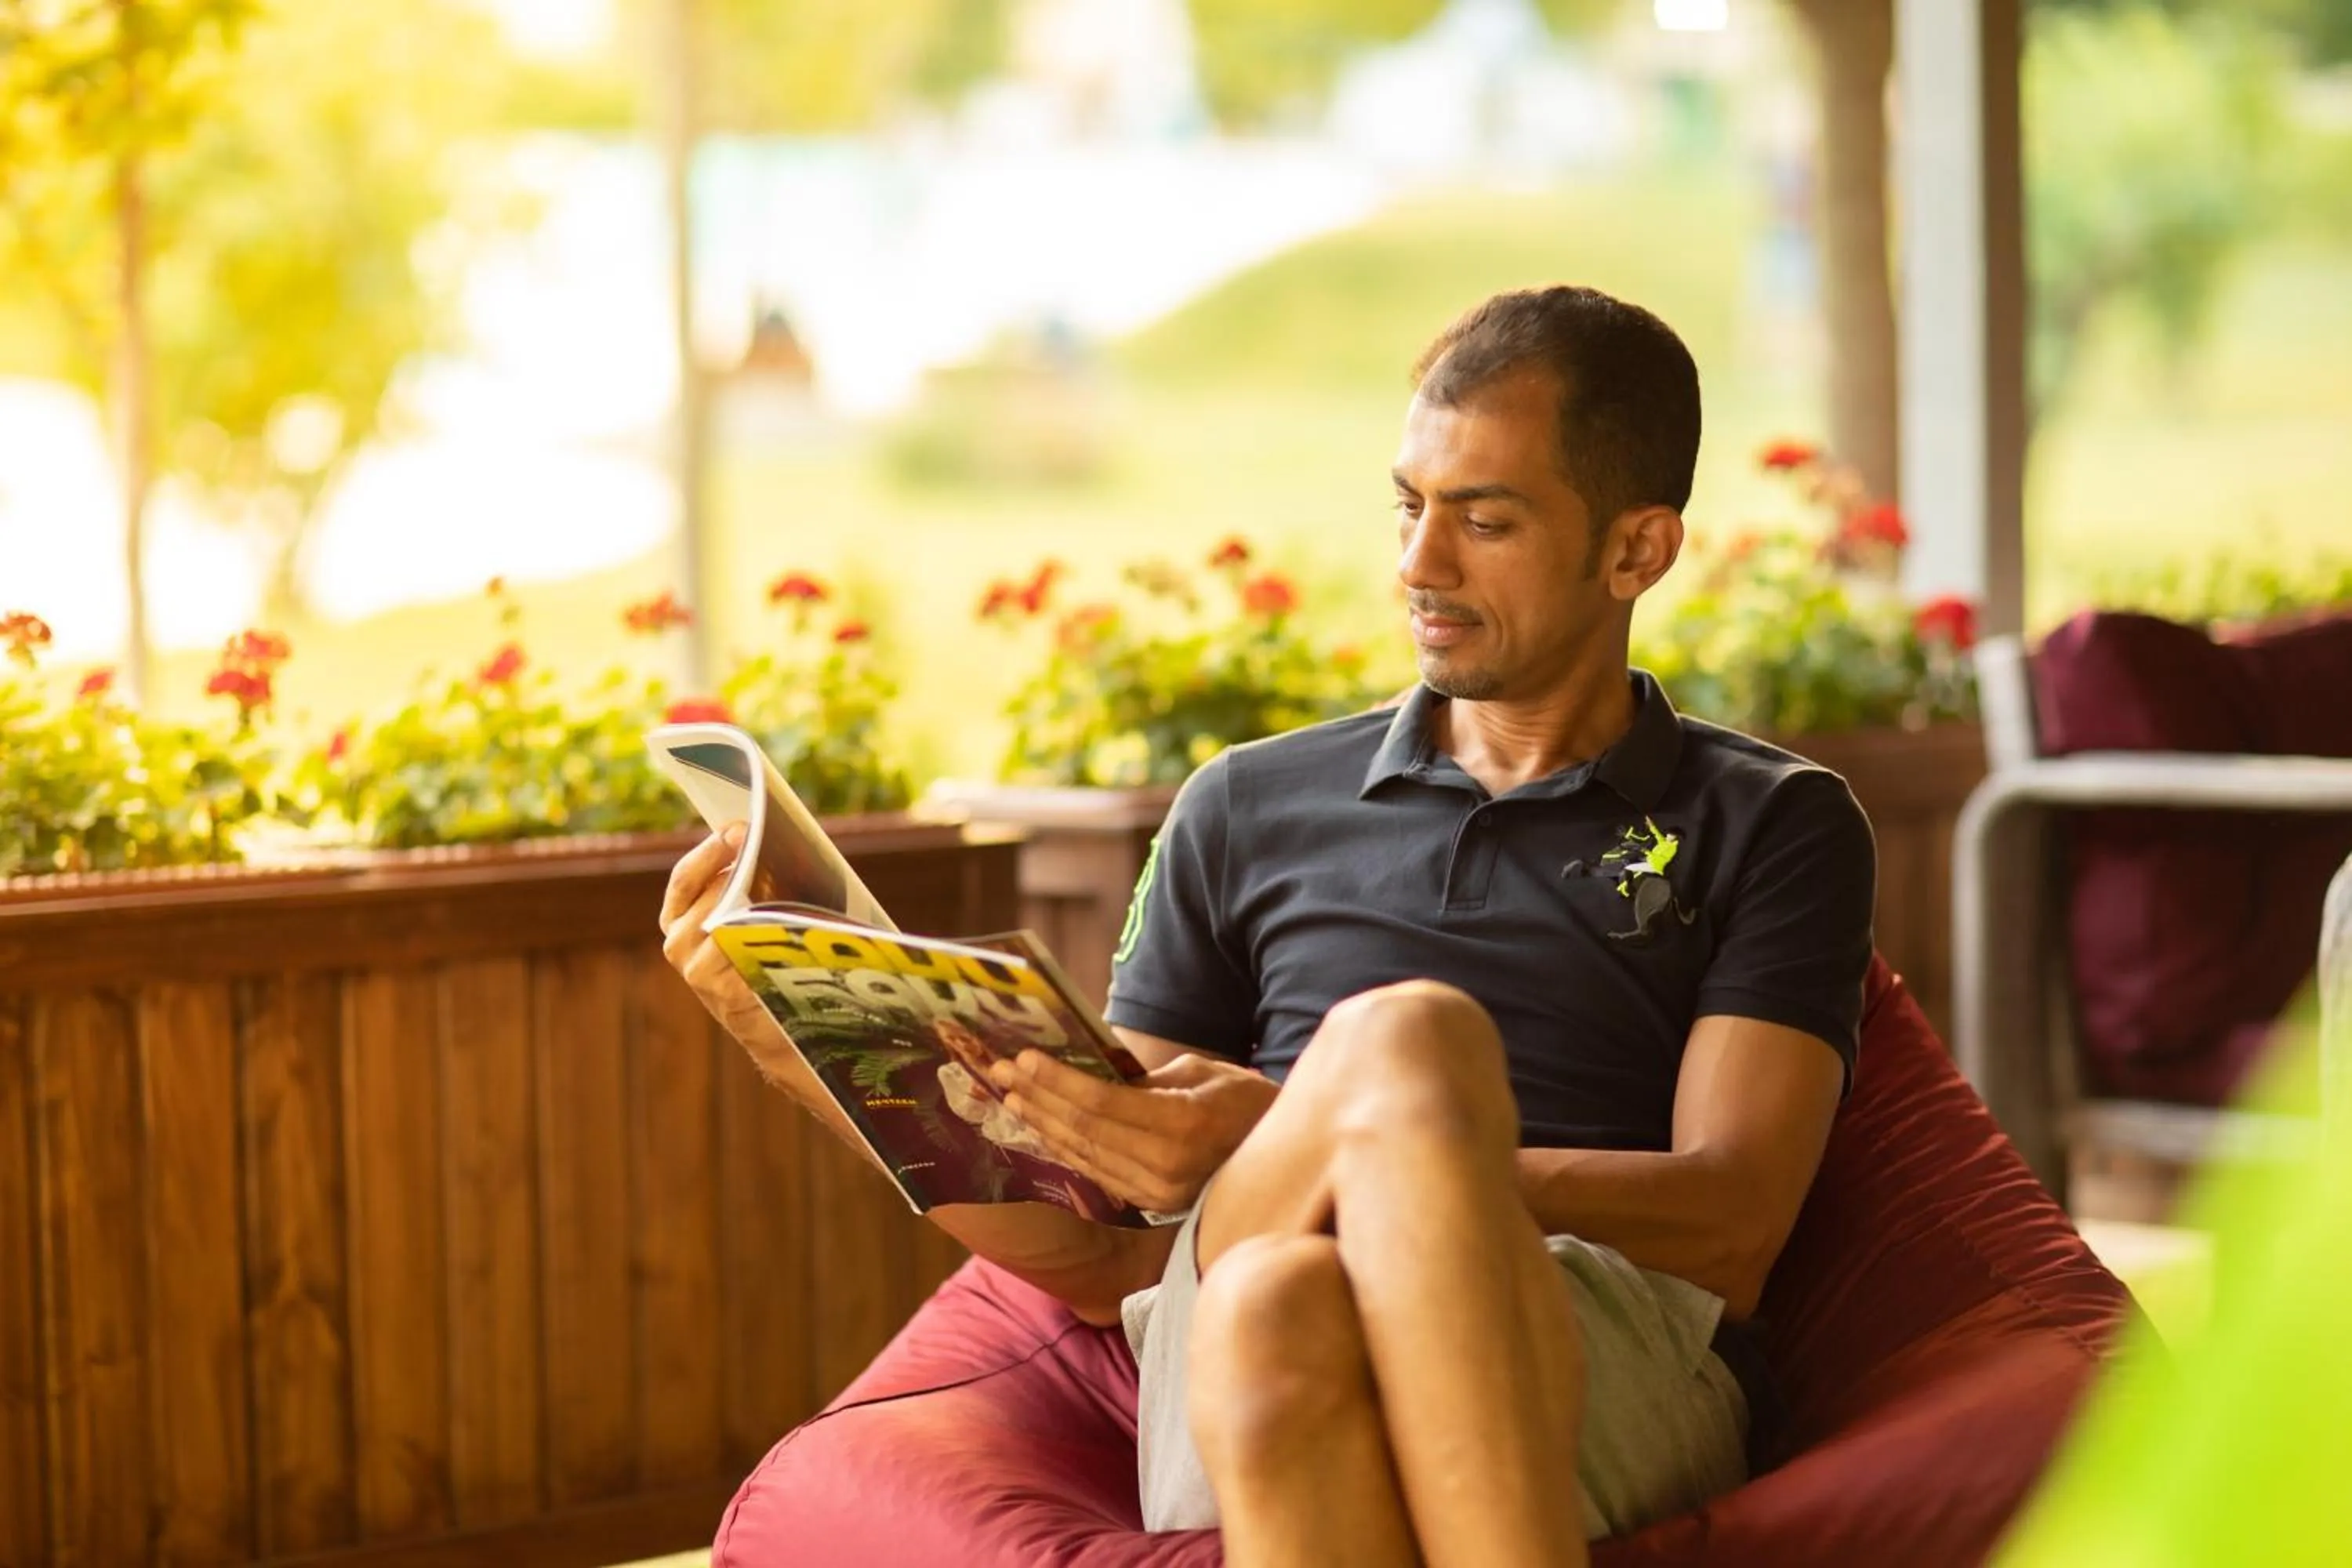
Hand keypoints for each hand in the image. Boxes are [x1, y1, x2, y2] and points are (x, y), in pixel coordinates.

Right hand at [658, 824, 770, 1047]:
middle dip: (737, 866)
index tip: (736, 829)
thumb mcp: (747, 918)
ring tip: (777, 876)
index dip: (710, 850)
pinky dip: (760, 934)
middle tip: (764, 845)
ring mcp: (697, 969)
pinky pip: (740, 953)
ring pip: (721, 921)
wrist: (777, 1025)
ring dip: (750, 898)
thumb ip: (744, 886)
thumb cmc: (766, 960)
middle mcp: (679, 942)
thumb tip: (763, 842)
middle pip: (706, 895)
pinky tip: (782, 921)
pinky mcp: (721, 992)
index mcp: (680, 918)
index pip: (685, 878)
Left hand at [992, 1049, 1277, 1214]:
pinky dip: (1067, 1148)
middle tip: (1002, 1072)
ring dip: (1043, 1124)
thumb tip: (1091, 1072)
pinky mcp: (1154, 1205)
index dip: (1058, 1081)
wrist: (1283, 1158)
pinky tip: (1043, 1128)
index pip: (1103, 1103)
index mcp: (1184, 1124)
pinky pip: (1098, 1172)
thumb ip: (1146, 1079)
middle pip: (1086, 1130)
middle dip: (1039, 1098)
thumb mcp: (1201, 1072)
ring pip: (1086, 1155)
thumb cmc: (1245, 1101)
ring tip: (1013, 1096)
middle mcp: (1168, 1165)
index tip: (1025, 1058)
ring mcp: (1160, 1192)